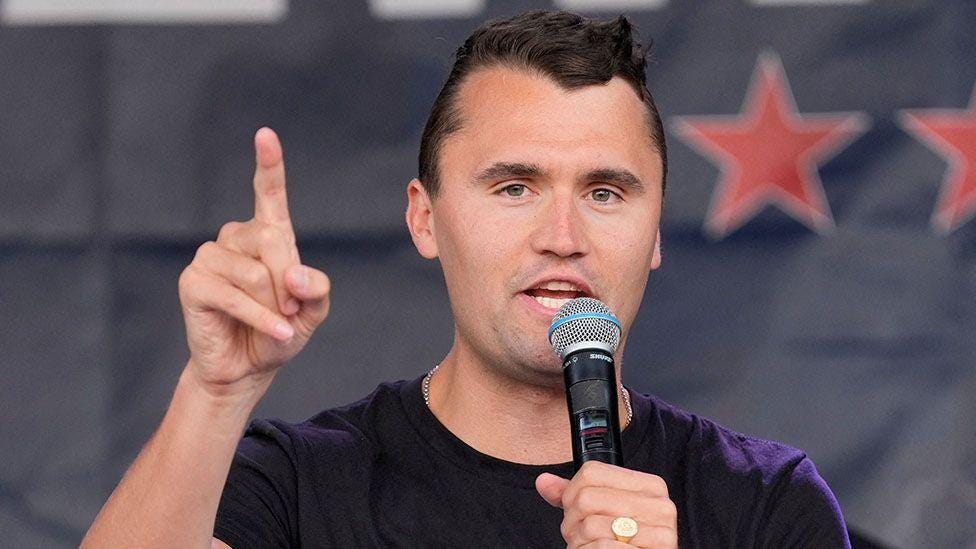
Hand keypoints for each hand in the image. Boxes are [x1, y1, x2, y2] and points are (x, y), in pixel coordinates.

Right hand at [177, 127, 330, 396]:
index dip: (268, 164)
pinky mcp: (193, 282)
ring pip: (256, 273)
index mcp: (267, 234)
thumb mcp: (313, 310)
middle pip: (273, 242)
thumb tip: (293, 276)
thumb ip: (316, 288)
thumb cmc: (279, 332)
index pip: (268, 193)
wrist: (247, 368)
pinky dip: (262, 318)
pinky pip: (235, 296)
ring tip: (273, 320)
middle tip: (290, 310)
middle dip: (290, 283)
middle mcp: (236, 238)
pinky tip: (276, 333)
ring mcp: (210, 257)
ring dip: (274, 305)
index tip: (266, 135)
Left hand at [536, 461, 677, 547]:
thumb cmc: (624, 544)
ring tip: (589, 547)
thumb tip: (544, 481)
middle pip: (586, 499)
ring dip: (580, 542)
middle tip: (579, 536)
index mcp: (650, 487)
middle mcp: (661, 506)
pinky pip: (604, 546)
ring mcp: (662, 531)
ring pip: (592, 526)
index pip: (591, 472)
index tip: (574, 511)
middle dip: (572, 523)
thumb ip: (575, 496)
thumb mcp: (602, 514)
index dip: (571, 494)